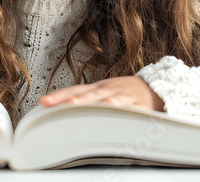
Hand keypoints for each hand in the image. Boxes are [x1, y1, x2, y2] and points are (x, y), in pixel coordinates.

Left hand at [39, 76, 164, 111]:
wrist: (156, 88)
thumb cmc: (126, 93)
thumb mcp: (106, 94)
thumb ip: (90, 103)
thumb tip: (66, 111)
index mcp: (97, 88)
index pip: (74, 90)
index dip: (58, 95)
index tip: (42, 101)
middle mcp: (106, 89)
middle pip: (84, 93)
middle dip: (67, 98)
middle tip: (51, 103)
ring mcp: (120, 93)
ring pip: (102, 97)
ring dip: (88, 100)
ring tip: (74, 104)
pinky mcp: (135, 101)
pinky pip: (125, 103)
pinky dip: (117, 104)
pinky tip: (109, 105)